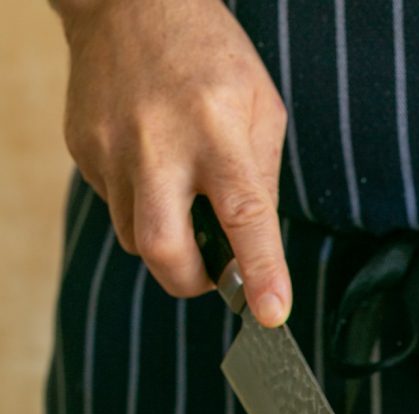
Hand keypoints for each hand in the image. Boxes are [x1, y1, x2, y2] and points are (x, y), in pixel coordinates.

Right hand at [56, 0, 289, 325]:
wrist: (128, 1)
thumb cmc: (209, 55)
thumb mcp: (261, 109)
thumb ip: (262, 182)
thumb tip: (256, 252)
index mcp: (217, 131)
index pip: (243, 216)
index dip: (259, 272)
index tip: (271, 312)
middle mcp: (159, 143)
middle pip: (163, 248)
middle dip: (190, 281)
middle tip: (210, 274)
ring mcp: (112, 148)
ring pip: (135, 238)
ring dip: (166, 239)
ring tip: (181, 197)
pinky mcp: (84, 150)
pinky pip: (115, 206)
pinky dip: (140, 205)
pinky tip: (151, 166)